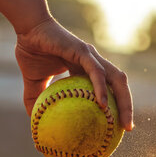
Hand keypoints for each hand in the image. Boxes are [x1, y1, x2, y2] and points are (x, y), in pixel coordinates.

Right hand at [15, 17, 133, 130]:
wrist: (27, 28)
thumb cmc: (32, 51)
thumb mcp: (34, 82)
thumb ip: (36, 99)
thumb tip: (34, 121)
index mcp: (87, 70)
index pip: (109, 90)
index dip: (116, 107)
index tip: (117, 127)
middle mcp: (95, 64)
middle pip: (120, 87)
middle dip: (127, 107)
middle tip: (128, 128)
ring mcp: (92, 57)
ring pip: (117, 79)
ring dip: (124, 100)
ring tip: (123, 121)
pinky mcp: (84, 52)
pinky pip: (97, 72)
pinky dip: (102, 88)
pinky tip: (103, 104)